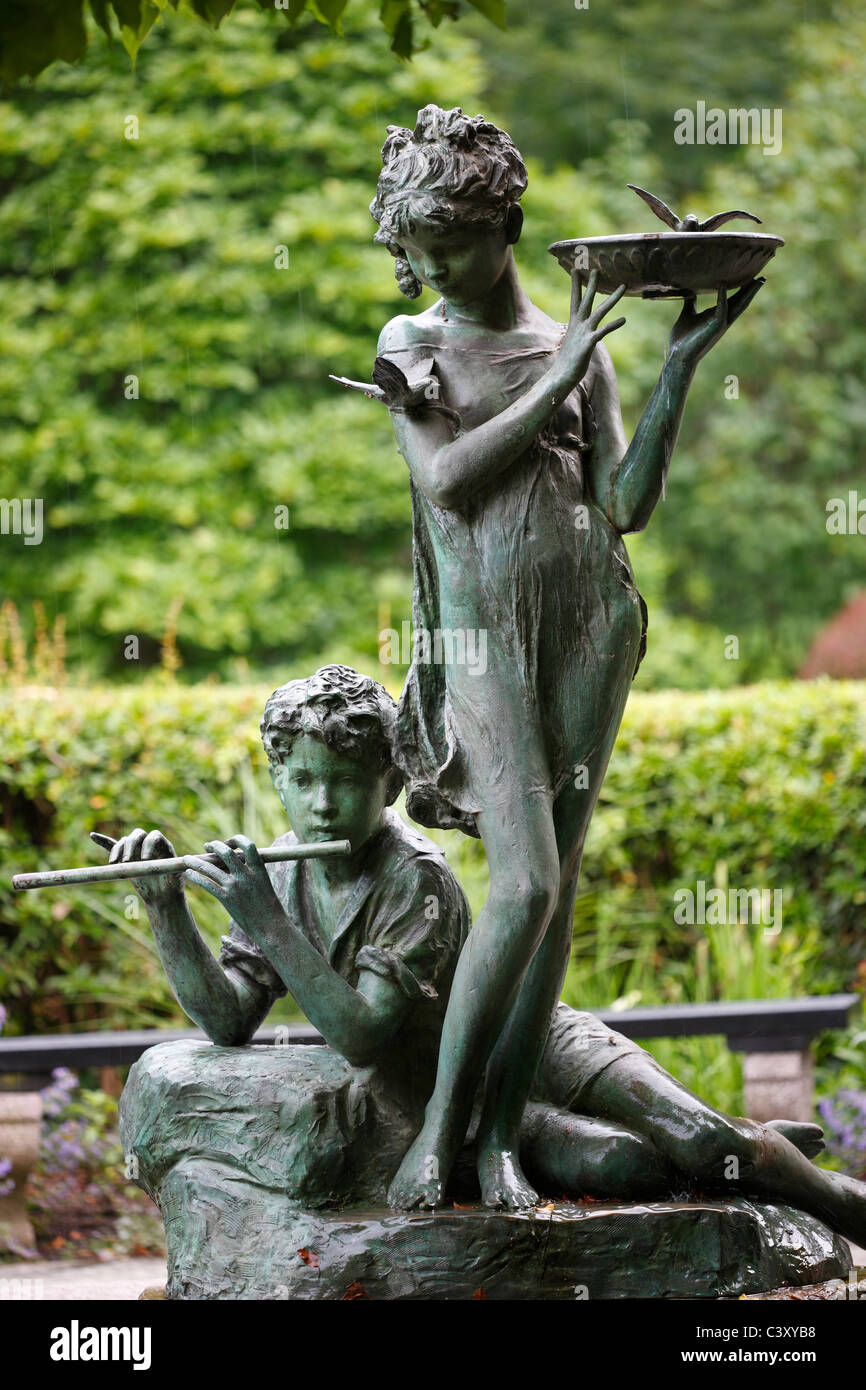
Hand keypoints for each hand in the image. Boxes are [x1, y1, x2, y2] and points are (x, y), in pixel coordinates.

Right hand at [108, 828, 183, 908]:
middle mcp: (148, 844)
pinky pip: (112, 847)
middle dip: (130, 846)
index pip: (154, 836)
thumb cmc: (173, 885)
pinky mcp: (125, 859)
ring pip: (124, 842)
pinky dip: (103, 842)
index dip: (148, 844)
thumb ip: (178, 867)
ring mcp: (136, 851)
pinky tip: (93, 836)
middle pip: (137, 835)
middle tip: (126, 861)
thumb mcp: (178, 876)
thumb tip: (185, 862)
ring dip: (118, 850)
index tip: (145, 859)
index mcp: (163, 845)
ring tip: (114, 863)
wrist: (163, 896)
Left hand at [184, 834, 285, 939]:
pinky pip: (207, 884)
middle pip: (226, 852)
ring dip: (196, 862)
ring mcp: (235, 886)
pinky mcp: (227, 898)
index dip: (236, 840)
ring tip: (187, 859)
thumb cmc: (267, 905)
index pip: (248, 844)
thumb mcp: (263, 883)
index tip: (228, 842)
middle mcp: (246, 875)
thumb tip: (230, 862)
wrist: (270, 926)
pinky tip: (189, 873)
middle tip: (207, 846)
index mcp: (259, 869)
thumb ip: (249, 871)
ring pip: (210, 868)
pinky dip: (196, 876)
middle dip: (214, 846)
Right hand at [556, 270, 626, 389]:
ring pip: (600, 311)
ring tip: (624, 287)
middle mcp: (578, 324)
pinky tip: (623, 319)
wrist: (561, 376)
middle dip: (591, 284)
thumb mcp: (574, 343)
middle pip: (586, 299)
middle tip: (596, 269)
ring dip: (613, 298)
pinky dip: (613, 324)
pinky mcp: (589, 342)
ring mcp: (584, 332)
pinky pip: (603, 330)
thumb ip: (579, 335)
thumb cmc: (568, 362)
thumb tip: (581, 335)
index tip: (575, 270)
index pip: (575, 299)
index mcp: (574, 323)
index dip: (576, 284)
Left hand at [669, 278, 764, 364]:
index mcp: (717, 315)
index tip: (750, 278)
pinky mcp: (715, 326)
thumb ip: (691, 303)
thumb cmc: (682, 338)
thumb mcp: (688, 314)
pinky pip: (721, 308)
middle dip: (751, 290)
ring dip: (747, 293)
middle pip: (741, 301)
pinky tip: (723, 283)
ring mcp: (721, 323)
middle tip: (762, 278)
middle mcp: (722, 319)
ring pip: (738, 305)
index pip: (733, 299)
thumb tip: (689, 292)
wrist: (678, 354)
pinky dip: (722, 296)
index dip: (742, 289)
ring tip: (756, 281)